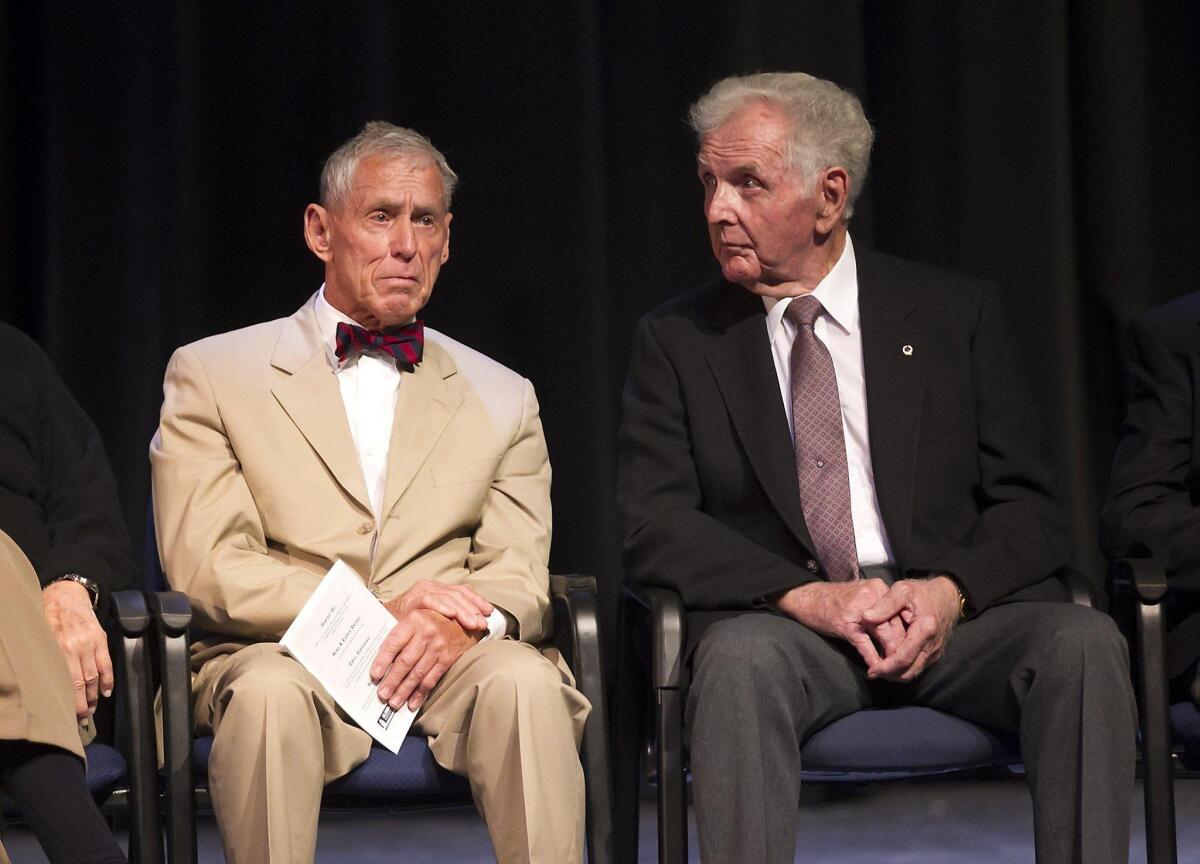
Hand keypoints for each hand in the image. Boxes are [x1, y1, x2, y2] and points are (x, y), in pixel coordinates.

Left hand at [42, 580, 111, 718]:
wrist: (66, 595)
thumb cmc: (48, 618)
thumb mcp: (41, 638)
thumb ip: (46, 659)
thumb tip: (45, 685)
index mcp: (57, 650)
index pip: (67, 683)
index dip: (71, 702)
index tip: (71, 716)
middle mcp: (74, 649)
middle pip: (82, 683)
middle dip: (83, 704)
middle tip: (82, 718)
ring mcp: (89, 644)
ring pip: (94, 676)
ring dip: (95, 695)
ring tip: (92, 708)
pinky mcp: (100, 639)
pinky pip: (106, 663)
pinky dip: (108, 678)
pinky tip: (106, 691)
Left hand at [370, 609, 479, 711]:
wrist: (462, 621)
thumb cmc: (430, 620)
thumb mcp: (414, 617)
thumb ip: (397, 632)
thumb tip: (375, 656)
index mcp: (414, 619)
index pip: (394, 642)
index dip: (383, 660)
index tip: (374, 675)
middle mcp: (427, 632)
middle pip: (405, 661)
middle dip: (392, 680)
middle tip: (382, 695)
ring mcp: (439, 646)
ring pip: (418, 673)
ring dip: (404, 691)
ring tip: (394, 703)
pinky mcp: (448, 659)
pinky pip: (432, 679)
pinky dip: (421, 693)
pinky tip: (412, 703)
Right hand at [383, 581, 492, 633]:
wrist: (381, 625)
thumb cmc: (410, 626)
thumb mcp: (432, 620)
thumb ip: (449, 618)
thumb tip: (476, 622)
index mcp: (438, 590)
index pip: (462, 591)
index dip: (477, 600)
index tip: (489, 612)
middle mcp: (430, 587)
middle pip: (457, 593)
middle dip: (472, 608)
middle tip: (483, 623)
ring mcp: (420, 592)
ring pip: (446, 596)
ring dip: (462, 610)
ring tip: (473, 622)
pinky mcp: (410, 600)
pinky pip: (429, 601)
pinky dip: (441, 606)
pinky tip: (452, 615)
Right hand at [775, 578, 899, 667]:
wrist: (808, 598)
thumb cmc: (836, 601)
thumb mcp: (863, 599)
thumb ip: (882, 611)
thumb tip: (901, 633)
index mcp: (880, 589)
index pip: (903, 614)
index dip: (911, 634)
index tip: (915, 649)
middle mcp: (873, 596)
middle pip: (897, 626)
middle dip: (903, 648)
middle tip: (908, 665)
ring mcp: (859, 610)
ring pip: (885, 635)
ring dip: (890, 656)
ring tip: (894, 670)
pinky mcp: (846, 623)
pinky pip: (865, 644)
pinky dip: (872, 658)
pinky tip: (875, 668)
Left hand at [860, 576, 960, 681]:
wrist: (948, 597)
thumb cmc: (923, 592)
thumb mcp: (902, 590)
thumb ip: (884, 604)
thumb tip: (866, 616)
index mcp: (924, 629)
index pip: (903, 658)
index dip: (885, 667)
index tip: (871, 670)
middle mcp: (932, 645)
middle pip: (909, 671)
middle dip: (889, 675)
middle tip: (873, 672)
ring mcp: (935, 651)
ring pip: (914, 672)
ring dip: (896, 674)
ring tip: (879, 668)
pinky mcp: (935, 653)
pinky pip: (918, 667)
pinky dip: (904, 669)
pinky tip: (891, 662)